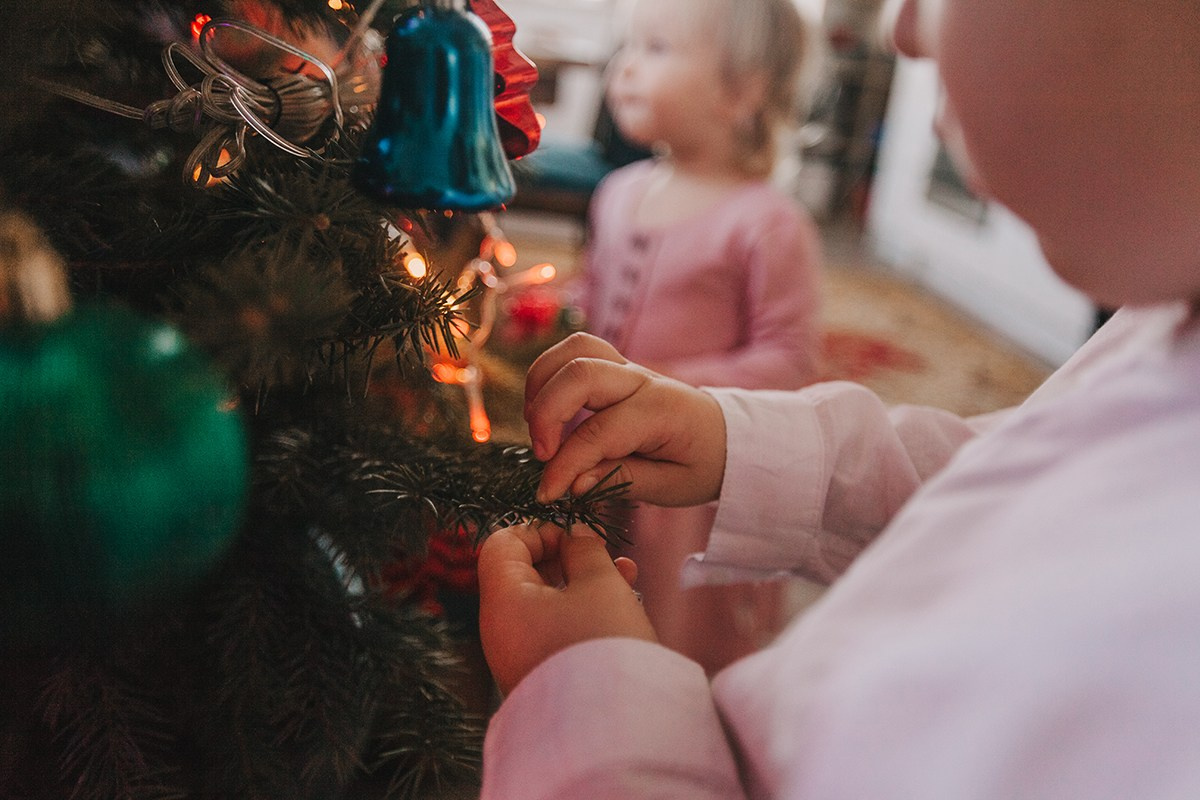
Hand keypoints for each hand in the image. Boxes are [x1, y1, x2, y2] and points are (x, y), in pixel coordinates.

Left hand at [477, 521, 654, 695]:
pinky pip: (553, 630)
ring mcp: (517, 656)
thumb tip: (576, 536)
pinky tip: (620, 604)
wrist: (612, 730)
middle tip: (604, 554)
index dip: (540, 529)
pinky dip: (580, 612)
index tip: (576, 534)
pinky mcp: (539, 675)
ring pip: (545, 602)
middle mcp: (500, 629)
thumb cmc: (602, 646)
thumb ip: (585, 549)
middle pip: (524, 573)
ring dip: (582, 583)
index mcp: (502, 601)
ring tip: (625, 575)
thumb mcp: (600, 583)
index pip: (502, 544)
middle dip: (567, 557)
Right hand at [525, 332, 726, 505]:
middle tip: (542, 455)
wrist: (724, 437)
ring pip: (574, 349)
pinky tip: (545, 408)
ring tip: (537, 426)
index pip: (599, 432)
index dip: (565, 465)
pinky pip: (575, 351)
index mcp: (661, 411)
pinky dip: (550, 373)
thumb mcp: (671, 487)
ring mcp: (627, 367)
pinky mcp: (614, 366)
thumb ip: (621, 480)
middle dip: (547, 414)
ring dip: (543, 383)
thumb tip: (572, 483)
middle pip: (580, 373)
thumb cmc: (700, 464)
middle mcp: (643, 380)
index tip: (547, 493)